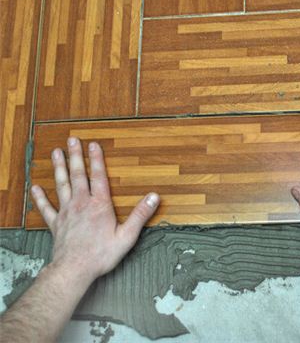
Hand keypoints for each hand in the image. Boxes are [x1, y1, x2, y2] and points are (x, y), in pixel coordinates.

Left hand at [30, 137, 159, 282]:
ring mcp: (66, 212)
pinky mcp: (56, 223)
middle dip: (75, 156)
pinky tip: (35, 188)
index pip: (98, 177)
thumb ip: (140, 214)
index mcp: (100, 205)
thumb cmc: (101, 254)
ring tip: (56, 153)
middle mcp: (81, 204)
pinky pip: (46, 207)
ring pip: (61, 185)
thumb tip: (154, 197)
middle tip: (72, 140)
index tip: (94, 144)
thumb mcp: (127, 236)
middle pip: (78, 175)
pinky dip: (40, 197)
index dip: (97, 160)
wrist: (74, 270)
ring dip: (59, 168)